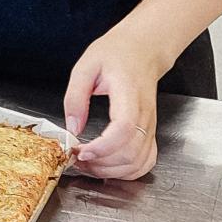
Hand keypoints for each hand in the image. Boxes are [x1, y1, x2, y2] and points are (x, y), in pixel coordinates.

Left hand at [62, 29, 167, 179]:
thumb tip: (72, 127)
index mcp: (128, 94)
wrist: (143, 49)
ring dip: (112, 171)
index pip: (124, 128)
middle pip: (131, 152)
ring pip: (139, 162)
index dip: (104, 147)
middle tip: (78, 159)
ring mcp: (150, 125)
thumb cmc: (116, 54)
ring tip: (89, 164)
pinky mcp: (150, 132)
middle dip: (102, 164)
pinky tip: (109, 167)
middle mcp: (144, 114)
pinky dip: (128, 172)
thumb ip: (75, 96)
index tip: (82, 151)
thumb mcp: (86, 66)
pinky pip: (146, 161)